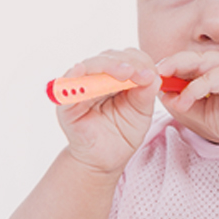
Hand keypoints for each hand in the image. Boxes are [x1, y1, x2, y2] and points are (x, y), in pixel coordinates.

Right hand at [57, 49, 159, 173]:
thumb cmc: (122, 135)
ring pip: (89, 66)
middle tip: (135, 72)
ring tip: (124, 72)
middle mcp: (97, 78)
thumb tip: (152, 75)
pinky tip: (80, 70)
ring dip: (106, 66)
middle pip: (108, 57)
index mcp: (116, 77)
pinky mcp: (65, 103)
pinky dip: (72, 77)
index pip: (127, 58)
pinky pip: (65, 86)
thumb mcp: (140, 114)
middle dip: (124, 62)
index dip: (139, 62)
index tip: (150, 74)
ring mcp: (79, 88)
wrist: (104, 160)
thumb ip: (145, 94)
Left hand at [157, 51, 218, 149]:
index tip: (154, 79)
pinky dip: (192, 90)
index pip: (191, 62)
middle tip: (151, 75)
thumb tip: (164, 95)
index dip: (171, 68)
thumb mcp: (206, 112)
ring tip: (161, 82)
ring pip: (197, 62)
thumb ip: (187, 102)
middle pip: (190, 57)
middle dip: (169, 65)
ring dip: (176, 72)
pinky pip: (208, 78)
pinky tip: (183, 102)